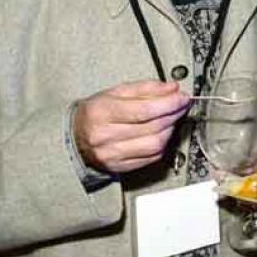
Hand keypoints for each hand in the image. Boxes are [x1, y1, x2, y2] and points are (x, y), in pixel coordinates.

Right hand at [72, 80, 191, 173]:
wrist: (73, 138)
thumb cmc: (96, 113)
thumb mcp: (116, 92)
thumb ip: (146, 88)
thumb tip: (173, 88)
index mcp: (101, 112)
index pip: (145, 110)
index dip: (170, 103)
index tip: (183, 97)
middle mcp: (105, 136)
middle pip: (153, 127)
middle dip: (174, 114)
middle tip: (181, 104)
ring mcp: (112, 155)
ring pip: (156, 144)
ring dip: (170, 130)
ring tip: (170, 118)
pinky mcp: (120, 167)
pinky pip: (152, 157)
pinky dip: (162, 144)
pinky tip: (161, 133)